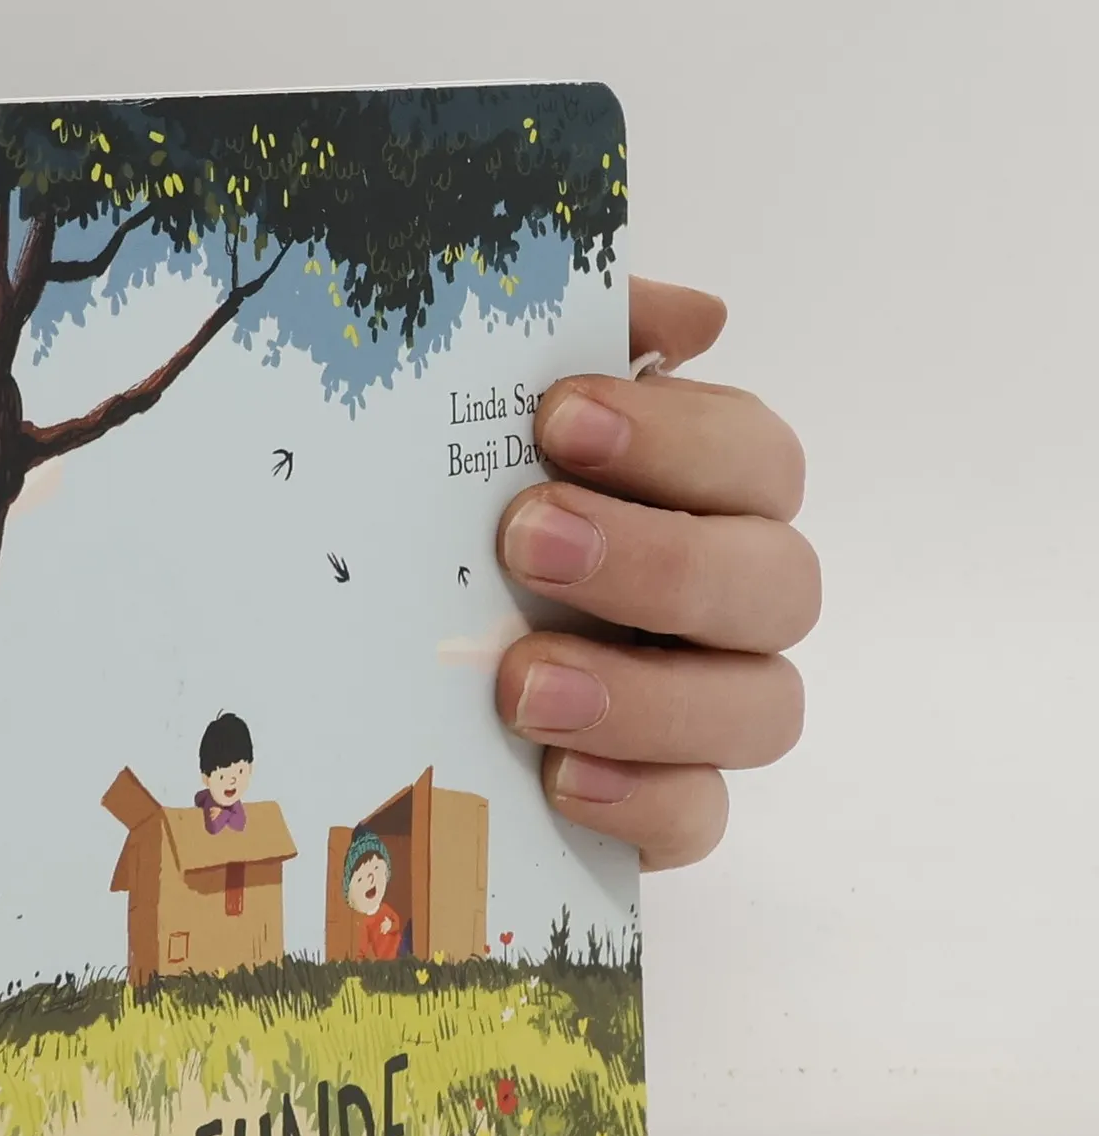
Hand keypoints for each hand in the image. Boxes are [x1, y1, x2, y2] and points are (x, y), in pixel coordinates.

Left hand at [494, 279, 816, 868]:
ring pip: (762, 707)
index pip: (752, 455)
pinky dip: (642, 800)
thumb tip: (696, 318)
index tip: (557, 418)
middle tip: (526, 542)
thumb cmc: (446, 524)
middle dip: (656, 560)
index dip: (675, 435)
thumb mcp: (471, 418)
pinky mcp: (661, 806)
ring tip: (523, 684)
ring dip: (648, 694)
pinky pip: (699, 816)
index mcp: (699, 500)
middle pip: (776, 580)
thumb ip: (567, 343)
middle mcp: (726, 604)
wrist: (360, 669)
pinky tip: (558, 781)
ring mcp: (704, 712)